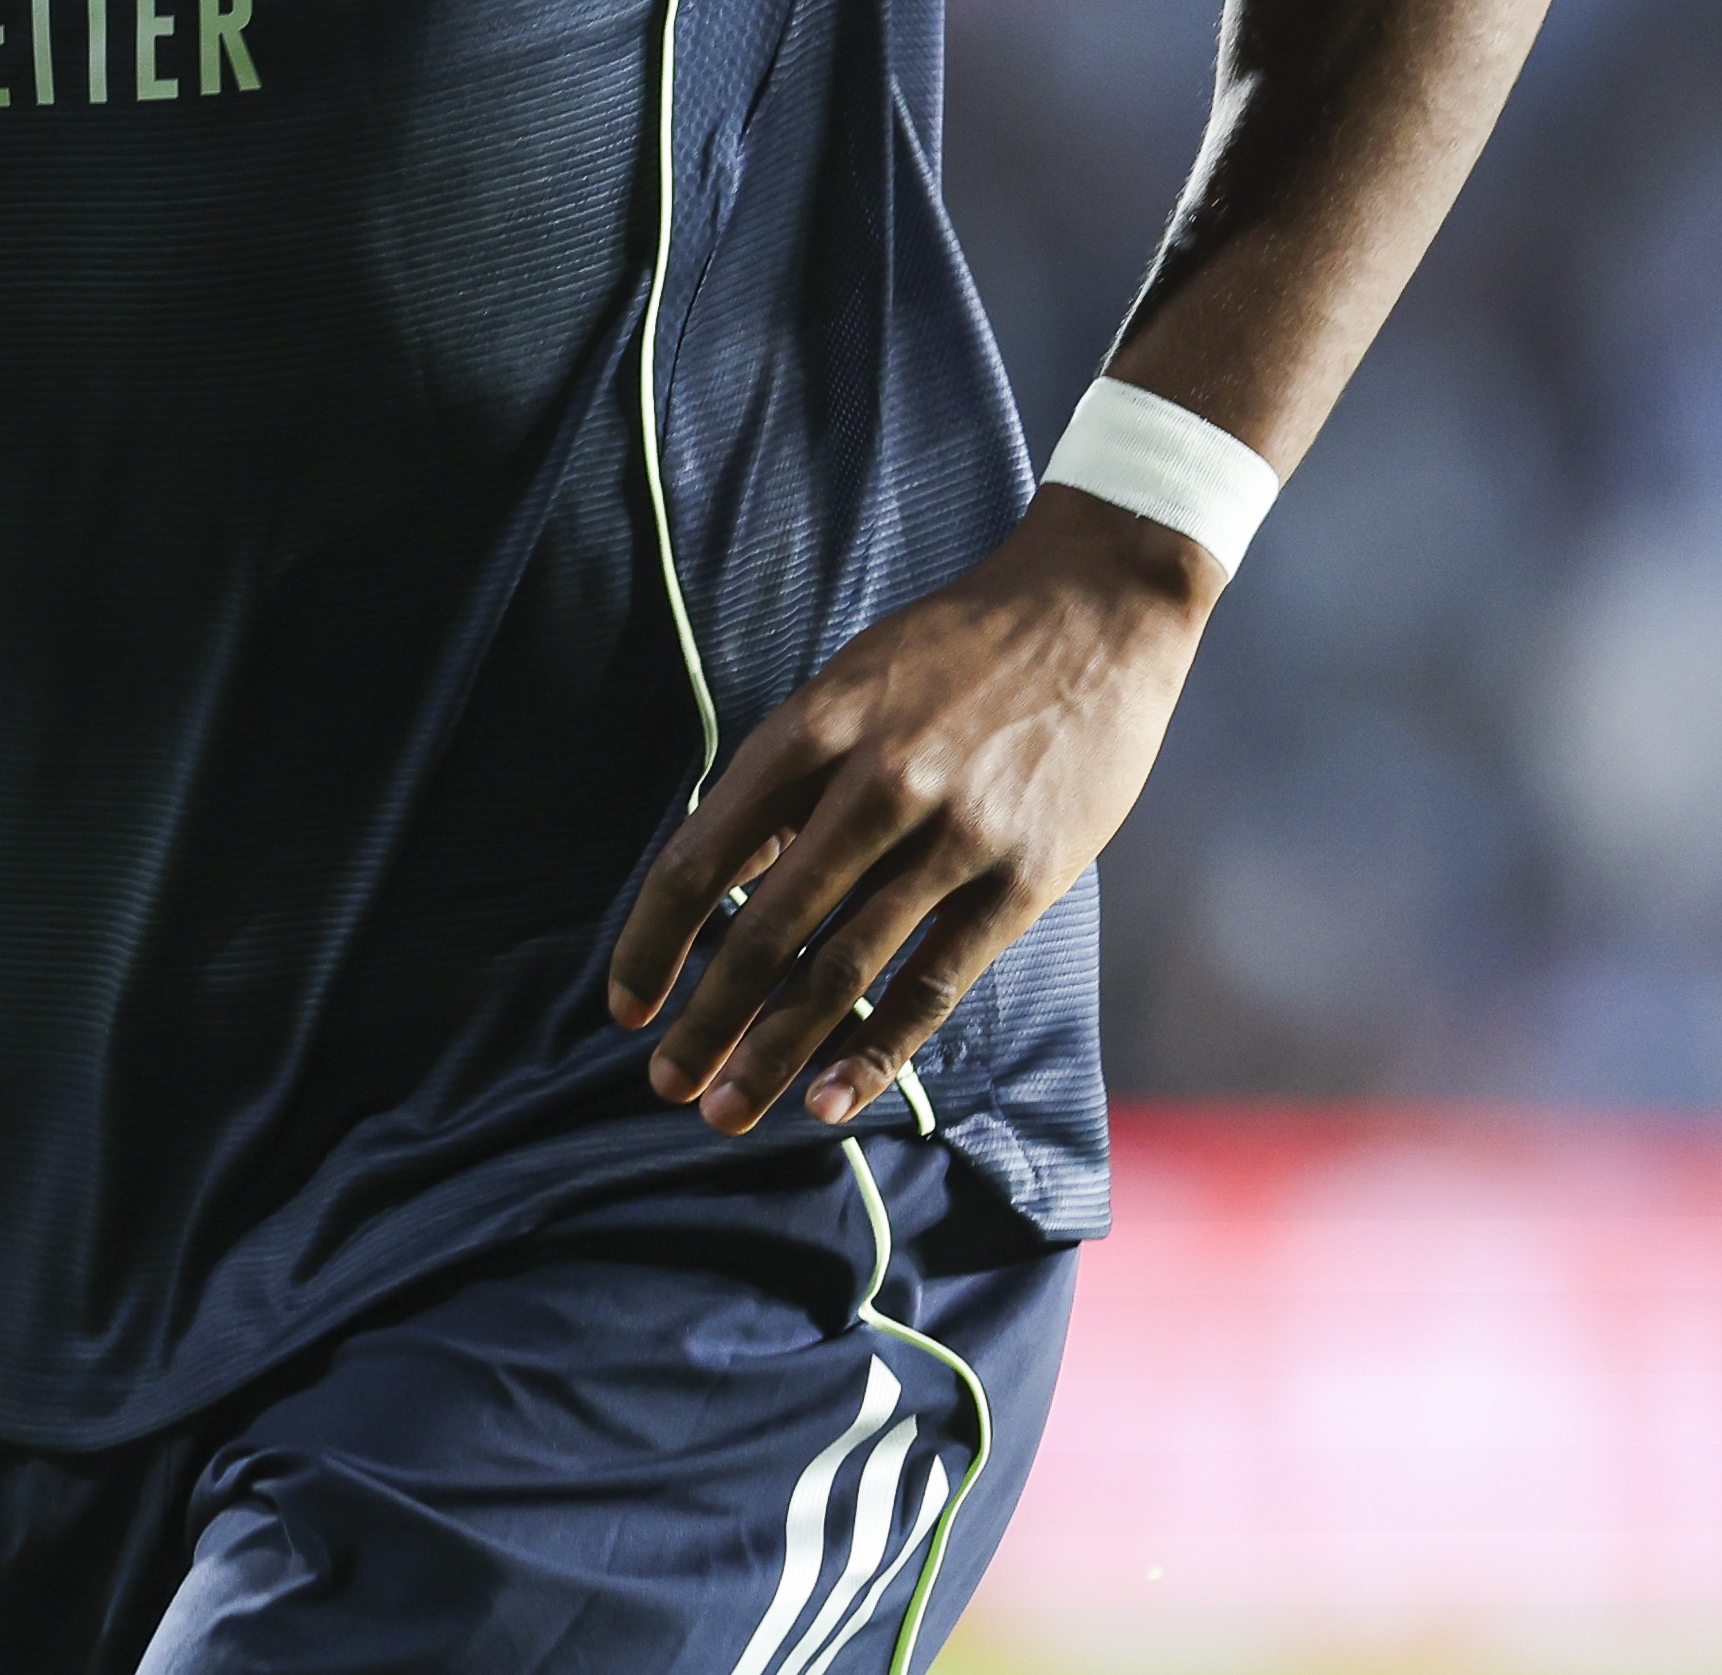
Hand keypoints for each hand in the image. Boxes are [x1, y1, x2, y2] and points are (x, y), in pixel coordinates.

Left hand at [605, 490, 1217, 1132]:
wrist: (1094, 609)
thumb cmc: (955, 648)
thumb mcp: (848, 681)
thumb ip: (785, 778)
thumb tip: (725, 879)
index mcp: (813, 728)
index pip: (701, 858)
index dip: (652, 943)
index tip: (627, 1005)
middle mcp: (873, 784)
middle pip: (762, 930)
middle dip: (705, 1021)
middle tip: (666, 1083)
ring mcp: (951, 836)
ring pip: (840, 970)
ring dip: (773, 1053)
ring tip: (726, 1112)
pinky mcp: (1020, 878)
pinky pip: (933, 983)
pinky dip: (875, 1050)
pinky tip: (831, 1099)